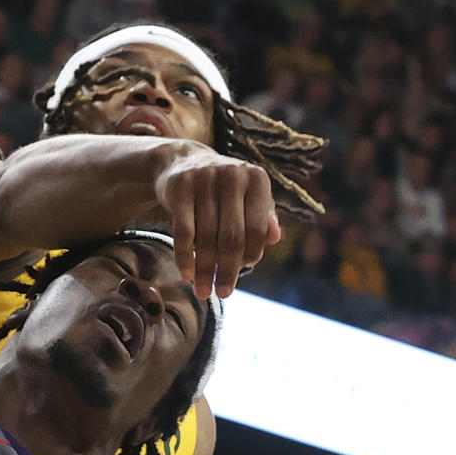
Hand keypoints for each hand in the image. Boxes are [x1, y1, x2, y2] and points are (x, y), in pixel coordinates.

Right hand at [155, 148, 280, 298]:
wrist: (182, 161)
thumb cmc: (223, 189)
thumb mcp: (247, 197)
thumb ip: (263, 218)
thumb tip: (275, 238)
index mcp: (256, 178)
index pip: (259, 228)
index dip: (252, 255)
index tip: (243, 271)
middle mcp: (233, 175)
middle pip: (232, 236)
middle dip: (228, 269)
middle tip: (224, 293)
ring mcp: (204, 179)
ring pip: (207, 237)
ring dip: (205, 270)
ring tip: (203, 291)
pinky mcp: (180, 187)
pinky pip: (183, 231)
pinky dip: (185, 257)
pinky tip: (187, 274)